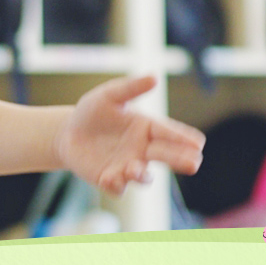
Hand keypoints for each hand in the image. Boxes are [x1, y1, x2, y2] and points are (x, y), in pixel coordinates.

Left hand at [54, 74, 204, 194]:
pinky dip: (116, 184)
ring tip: (134, 168)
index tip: (199, 143)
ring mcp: (127, 166)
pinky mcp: (110, 179)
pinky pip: (117, 186)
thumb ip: (130, 88)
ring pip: (143, 176)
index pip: (168, 132)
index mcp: (146, 127)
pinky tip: (109, 178)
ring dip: (141, 174)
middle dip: (180, 160)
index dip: (183, 137)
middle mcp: (141, 149)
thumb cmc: (92, 112)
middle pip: (165, 156)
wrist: (67, 133)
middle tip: (194, 163)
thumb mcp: (108, 95)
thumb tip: (155, 77)